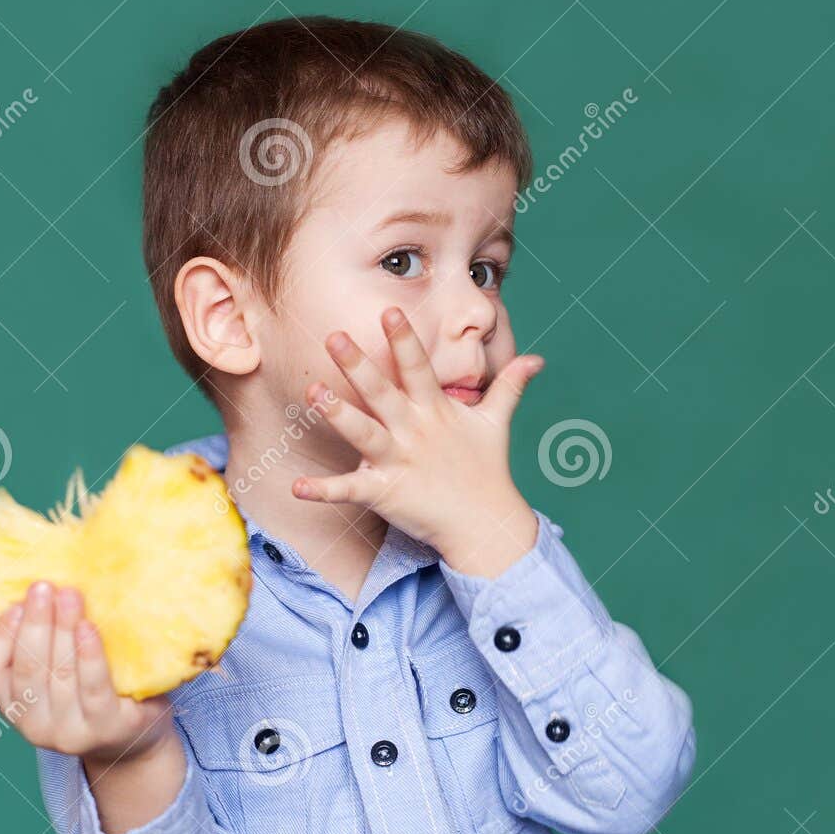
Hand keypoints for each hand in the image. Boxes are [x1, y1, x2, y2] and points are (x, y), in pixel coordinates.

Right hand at [0, 581, 174, 765]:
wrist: (135, 738)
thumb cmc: (89, 690)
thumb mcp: (56, 671)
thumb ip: (40, 640)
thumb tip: (31, 590)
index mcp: (12, 705)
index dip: (0, 634)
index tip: (16, 602)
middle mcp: (33, 726)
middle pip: (28, 668)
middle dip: (36, 622)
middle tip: (44, 586)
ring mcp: (69, 733)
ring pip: (60, 675)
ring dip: (63, 629)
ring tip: (70, 595)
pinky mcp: (106, 729)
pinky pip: (94, 689)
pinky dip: (89, 656)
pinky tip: (88, 628)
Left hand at [293, 307, 544, 575]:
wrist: (485, 524)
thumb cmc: (487, 470)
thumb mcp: (497, 423)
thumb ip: (510, 386)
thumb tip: (537, 359)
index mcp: (436, 411)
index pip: (418, 367)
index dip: (404, 339)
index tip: (389, 309)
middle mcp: (415, 431)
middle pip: (382, 392)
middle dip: (358, 364)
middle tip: (332, 335)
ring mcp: (399, 462)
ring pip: (363, 433)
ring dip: (338, 414)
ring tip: (312, 393)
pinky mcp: (386, 494)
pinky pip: (350, 490)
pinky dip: (323, 490)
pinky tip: (297, 486)